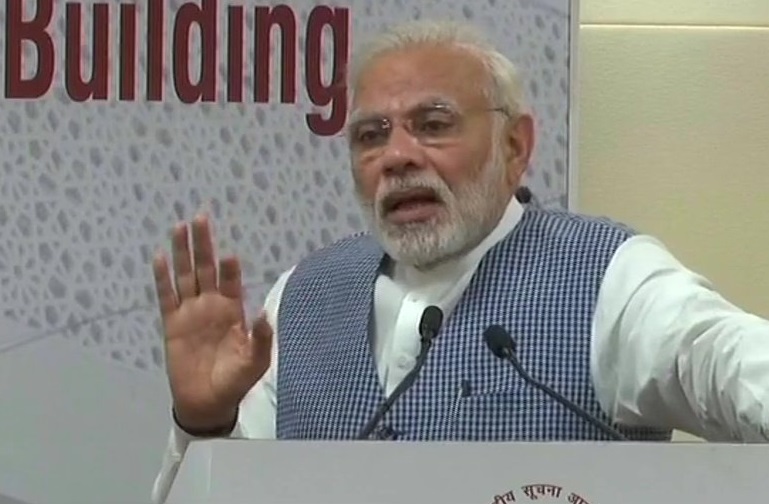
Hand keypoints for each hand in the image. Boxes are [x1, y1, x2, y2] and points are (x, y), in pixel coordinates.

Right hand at [152, 214, 271, 431]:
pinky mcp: (172, 323)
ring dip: (183, 252)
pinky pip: (166, 296)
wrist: (208, 402)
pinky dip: (162, 278)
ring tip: (180, 227)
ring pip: (185, 275)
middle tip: (201, 217)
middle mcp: (211, 305)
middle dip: (204, 244)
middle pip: (205, 268)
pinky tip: (160, 257)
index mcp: (233, 310)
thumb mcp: (255, 361)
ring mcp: (190, 312)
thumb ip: (262, 338)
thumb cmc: (235, 380)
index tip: (229, 255)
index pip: (230, 281)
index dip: (229, 268)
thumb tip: (265, 314)